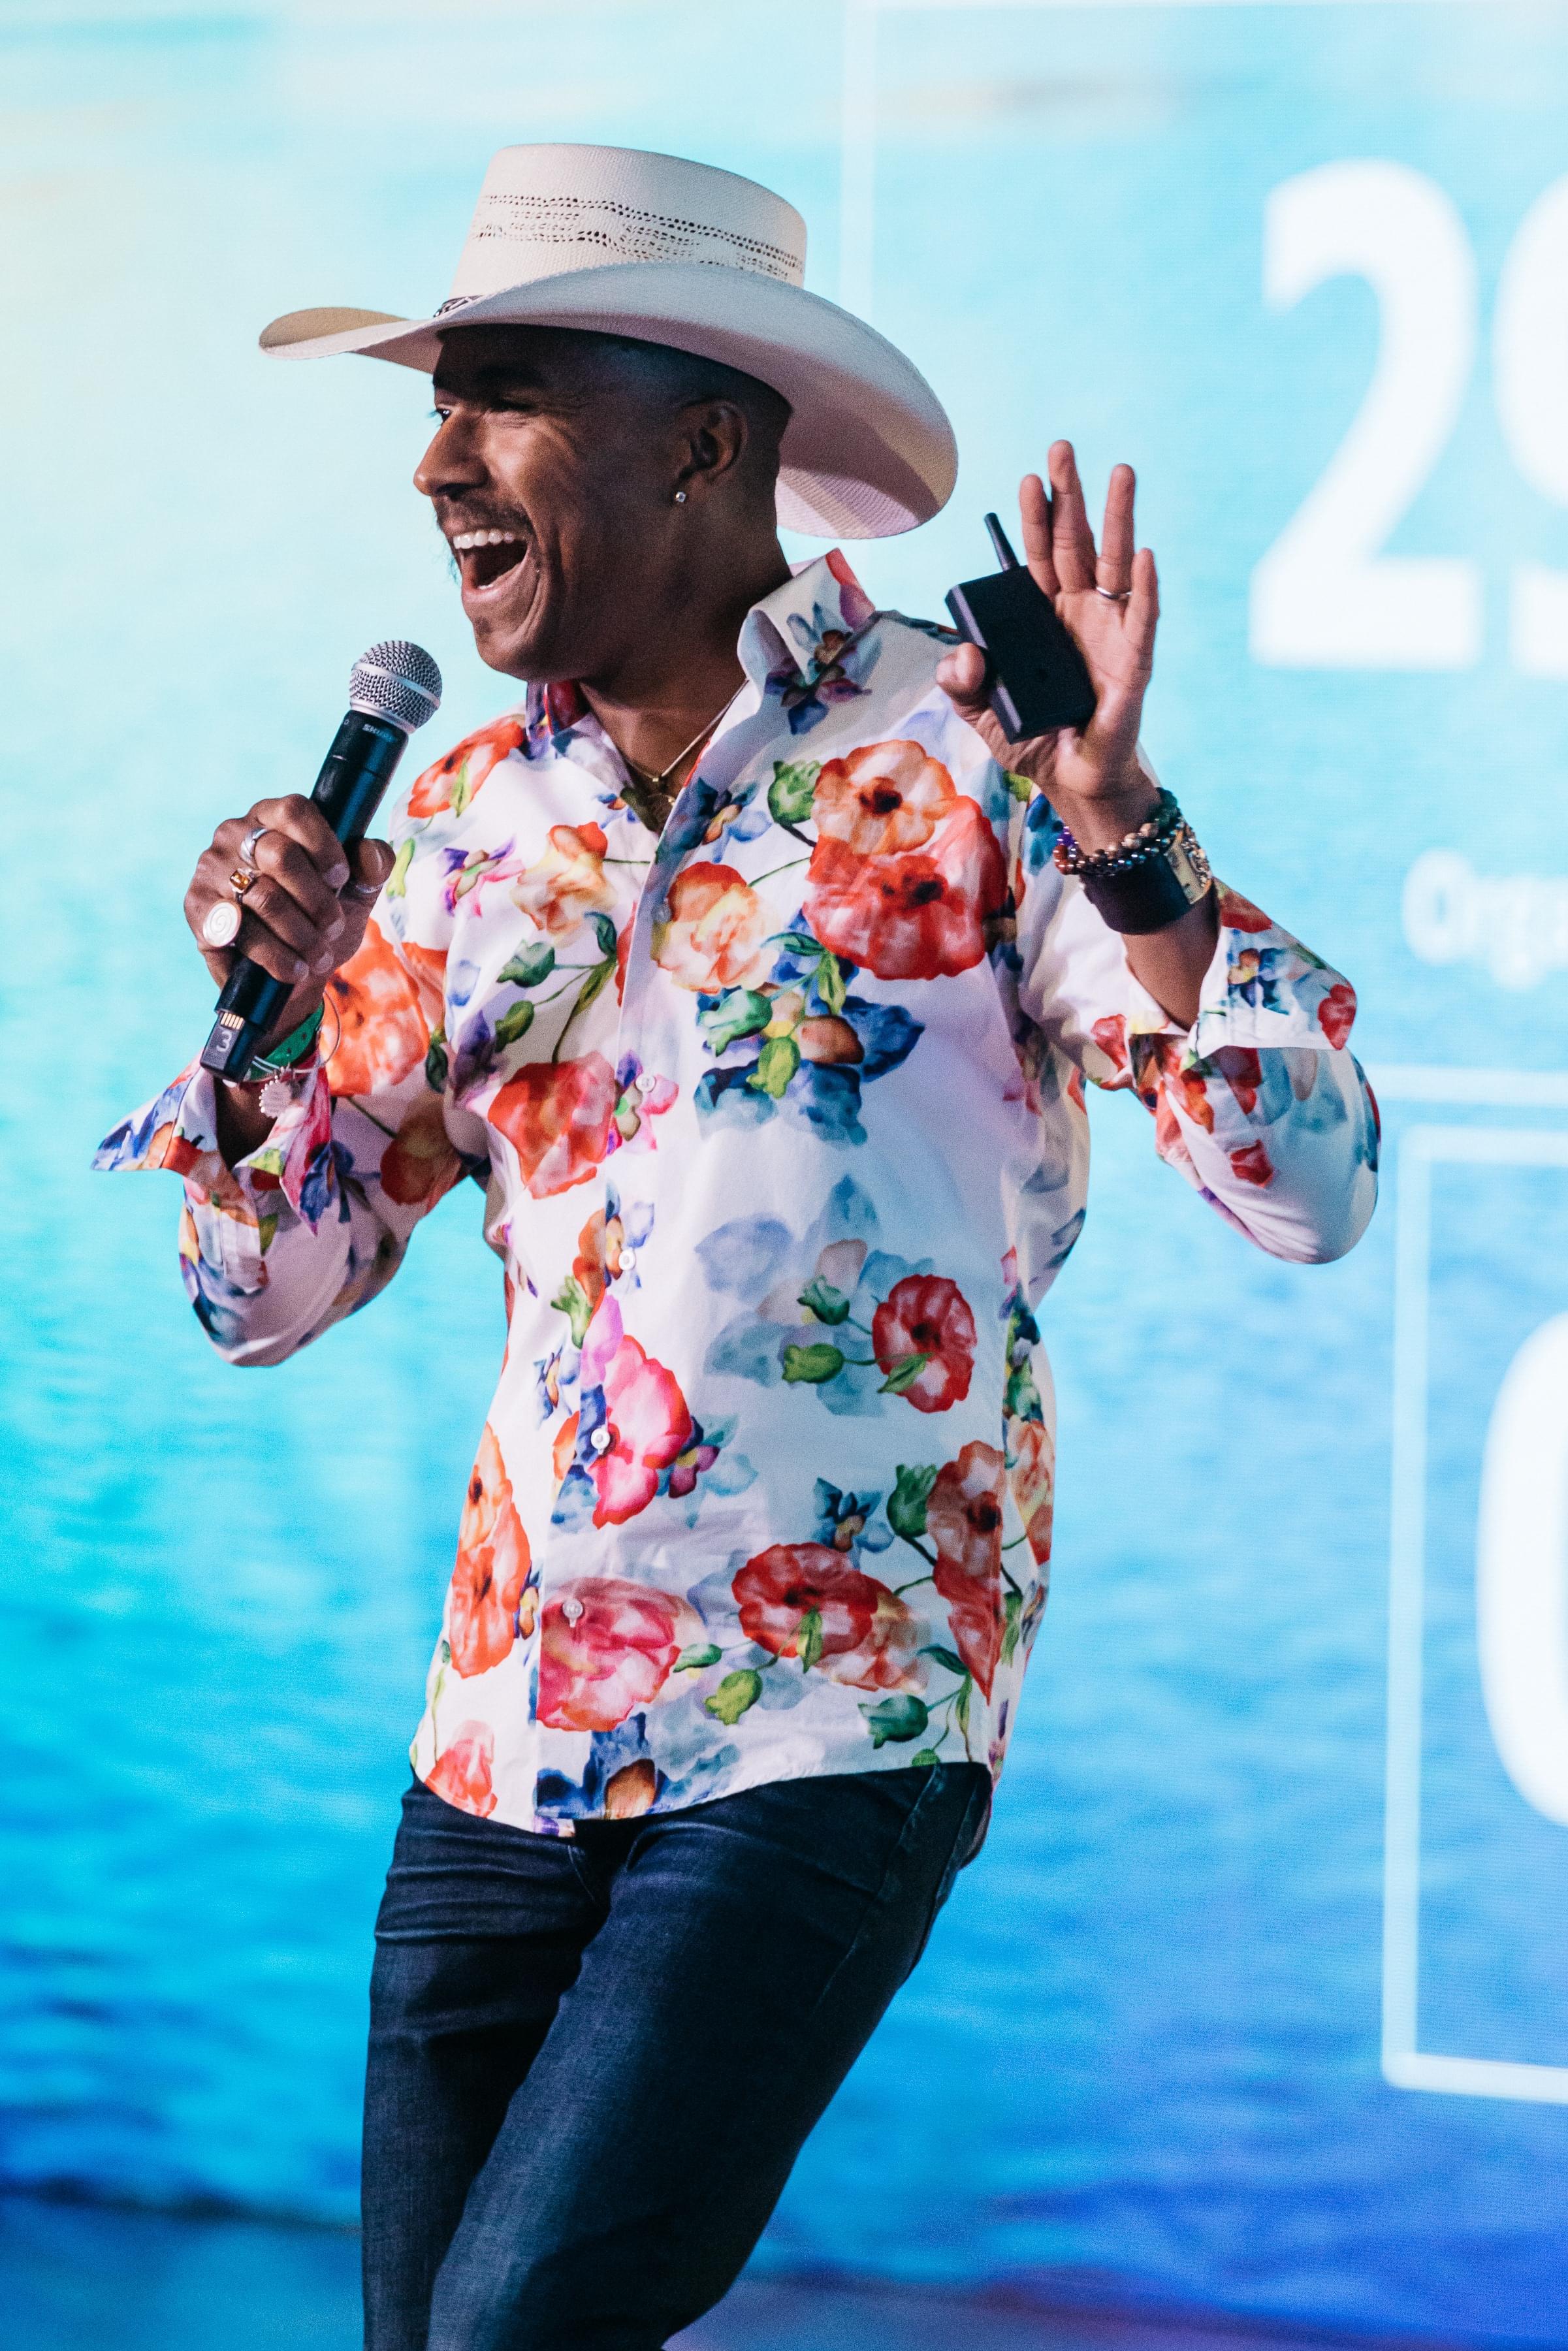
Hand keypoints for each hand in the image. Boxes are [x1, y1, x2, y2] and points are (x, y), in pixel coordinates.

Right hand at [185, 794, 394, 1061]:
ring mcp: (211, 869)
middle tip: (333, 927)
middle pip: (280, 855)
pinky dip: (274, 955)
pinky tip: (292, 969)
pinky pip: (239, 930)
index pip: (294, 810)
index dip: (323, 845)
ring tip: (318, 956)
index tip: (341, 878)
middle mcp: (235, 834)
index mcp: (272, 817)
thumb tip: (370, 852)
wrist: (294, 972)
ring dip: (302, 934)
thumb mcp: (358, 893)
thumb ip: (373, 865)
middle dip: (317, 901)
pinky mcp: (198, 908)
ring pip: (264, 898)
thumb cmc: (322, 920)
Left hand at [937, 443, 1158, 851]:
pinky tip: (1145, 556)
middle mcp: (1077, 613)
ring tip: (1120, 472)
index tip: (1028, 479)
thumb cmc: (1030, 739)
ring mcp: (1109, 632)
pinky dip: (1145, 589)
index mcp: (1041, 616)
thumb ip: (960, 682)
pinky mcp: (1133, 663)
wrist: (1069, 781)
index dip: (1034, 518)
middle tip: (1062, 449)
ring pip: (1113, 564)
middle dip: (1070, 497)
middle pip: (1074, 544)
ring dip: (1117, 519)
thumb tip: (963, 652)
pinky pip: (1141, 619)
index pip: (1036, 556)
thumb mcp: (979, 712)